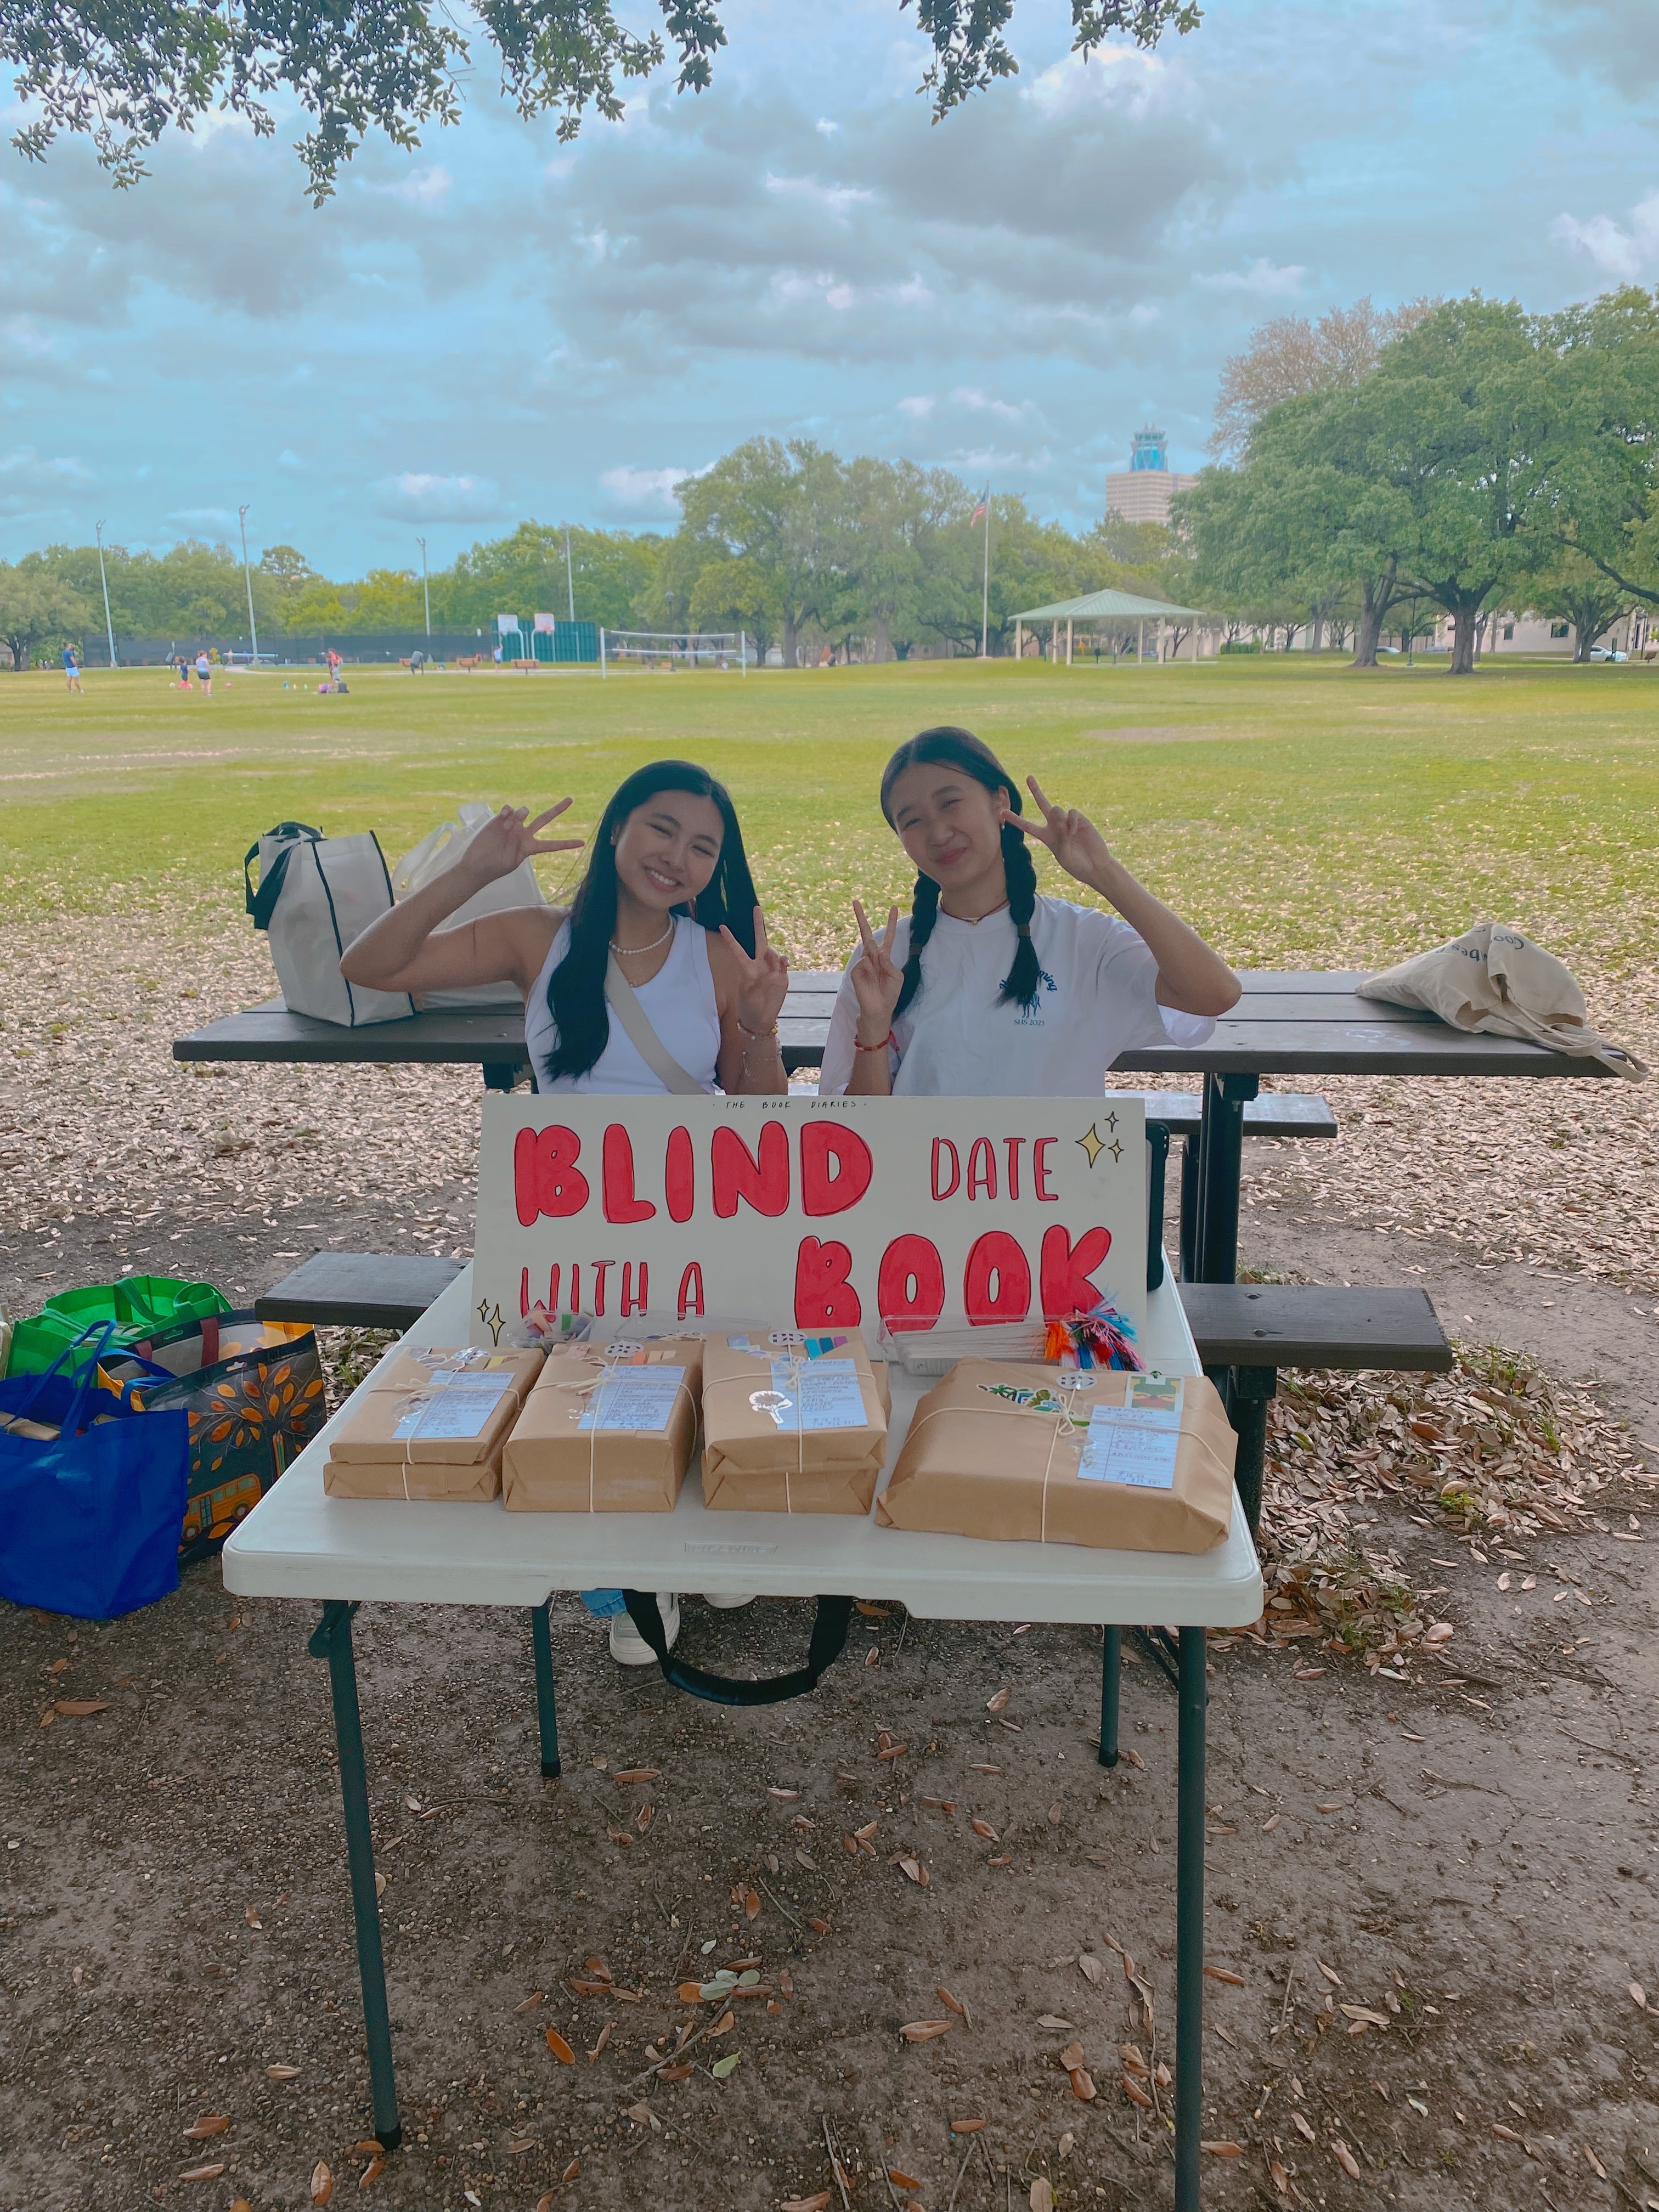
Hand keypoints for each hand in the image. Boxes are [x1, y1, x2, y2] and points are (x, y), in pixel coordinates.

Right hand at [464, 801, 582, 885]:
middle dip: (558, 809)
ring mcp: (513, 825)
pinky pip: (509, 809)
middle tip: (571, 799)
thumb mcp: (512, 863)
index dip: (566, 843)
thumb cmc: (495, 868)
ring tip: (506, 828)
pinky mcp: (500, 819)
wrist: (477, 864)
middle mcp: (524, 834)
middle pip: (544, 818)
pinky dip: (507, 812)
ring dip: (518, 817)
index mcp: (530, 847)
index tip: (582, 843)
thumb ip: (518, 845)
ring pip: (524, 811)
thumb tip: (517, 826)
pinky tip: (503, 817)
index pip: (552, 845)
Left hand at [720, 906, 789, 1037]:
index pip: (738, 950)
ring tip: (777, 962)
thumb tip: (763, 964)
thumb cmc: (749, 1006)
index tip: (722, 926)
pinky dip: (783, 961)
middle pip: (759, 941)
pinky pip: (783, 964)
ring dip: (773, 952)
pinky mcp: (782, 977)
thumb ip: (755, 977)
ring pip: (772, 952)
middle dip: (757, 925)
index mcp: (747, 968)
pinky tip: (783, 963)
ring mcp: (772, 969)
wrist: (761, 1019)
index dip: (731, 939)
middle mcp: (759, 965)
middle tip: (755, 908)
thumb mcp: (746, 992)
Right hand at [849, 899, 903, 1037]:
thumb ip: (886, 961)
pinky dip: (868, 969)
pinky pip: (863, 963)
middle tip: (855, 901)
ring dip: (874, 960)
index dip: (891, 923)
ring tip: (877, 976)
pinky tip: (869, 979)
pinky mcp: (856, 971)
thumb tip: (871, 951)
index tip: (893, 907)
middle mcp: (872, 958)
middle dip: (861, 918)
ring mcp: (863, 964)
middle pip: (867, 935)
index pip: (888, 937)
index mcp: (884, 958)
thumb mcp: (895, 976)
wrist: (878, 1011)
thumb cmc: (889, 995)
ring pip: (867, 950)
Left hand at [1000, 776, 1114, 888]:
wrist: (1095, 865)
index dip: (1015, 819)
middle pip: (1043, 804)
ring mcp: (1067, 821)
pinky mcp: (1080, 819)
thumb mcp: (1063, 855)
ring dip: (1059, 821)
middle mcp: (1055, 826)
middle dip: (1036, 791)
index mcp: (1046, 837)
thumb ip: (1059, 838)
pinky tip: (1076, 830)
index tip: (1002, 813)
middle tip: (1029, 777)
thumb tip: (1059, 820)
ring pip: (1055, 810)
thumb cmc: (1077, 864)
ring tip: (1069, 833)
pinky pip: (1071, 812)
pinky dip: (1071, 821)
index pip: (1028, 826)